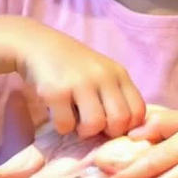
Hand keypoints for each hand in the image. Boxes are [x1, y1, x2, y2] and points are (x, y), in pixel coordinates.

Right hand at [14, 21, 144, 137]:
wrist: (38, 45)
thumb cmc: (73, 66)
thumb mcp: (102, 73)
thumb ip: (116, 95)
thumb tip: (125, 133)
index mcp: (119, 73)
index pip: (139, 111)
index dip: (127, 127)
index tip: (111, 126)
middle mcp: (103, 76)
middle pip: (120, 121)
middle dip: (107, 132)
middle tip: (93, 126)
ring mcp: (80, 82)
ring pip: (95, 125)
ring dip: (84, 131)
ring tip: (76, 122)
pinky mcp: (57, 91)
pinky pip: (67, 125)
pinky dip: (62, 126)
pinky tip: (59, 113)